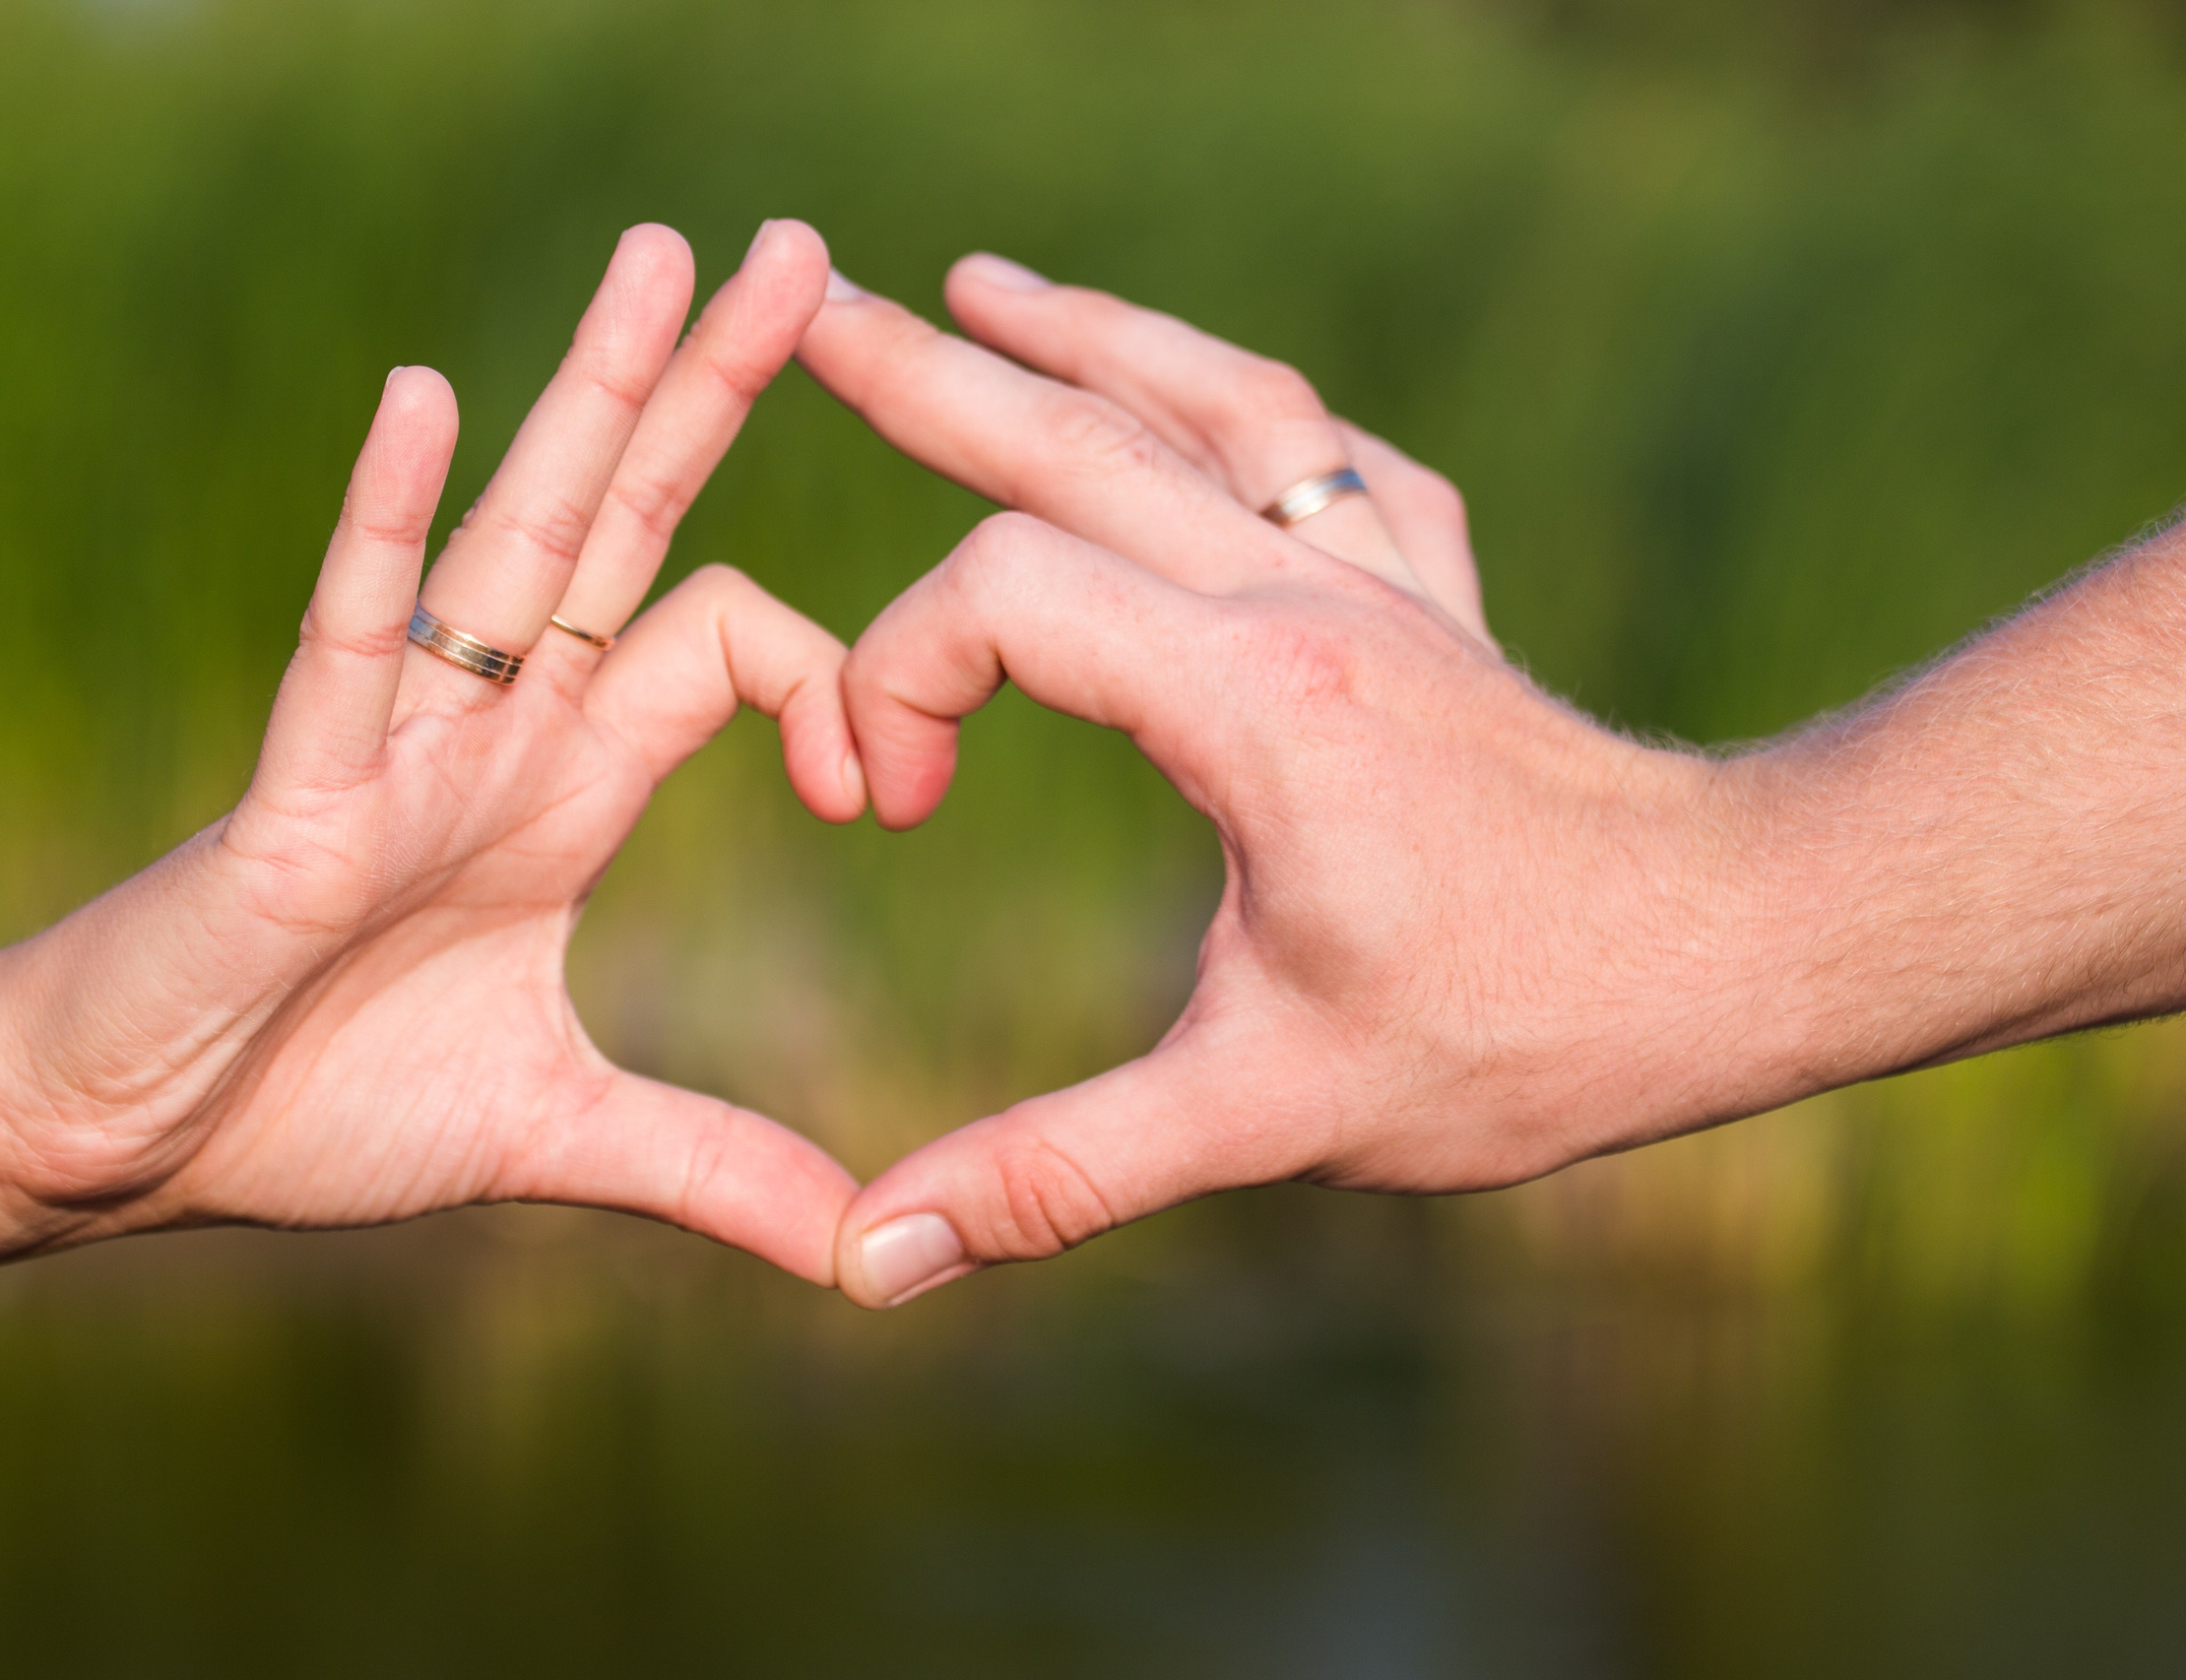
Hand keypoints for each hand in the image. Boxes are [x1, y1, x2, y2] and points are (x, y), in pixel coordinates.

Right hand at [0, 221, 863, 1282]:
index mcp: (569, 782)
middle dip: (713, 391)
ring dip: (587, 397)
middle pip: (632, 525)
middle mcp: (495, 727)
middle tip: (806, 252)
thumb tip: (858, 1245)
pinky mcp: (294, 790)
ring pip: (510, 540)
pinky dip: (382, 522)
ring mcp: (395, 740)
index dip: (833, 682)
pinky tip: (427, 400)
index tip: (876, 795)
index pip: (731, 643)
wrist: (128, 1142)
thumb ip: (708, 1162)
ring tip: (662, 254)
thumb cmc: (313, 1106)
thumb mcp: (555, 1131)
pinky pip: (347, 637)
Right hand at [799, 257, 1786, 1306]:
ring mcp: (1384, 581)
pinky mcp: (1439, 600)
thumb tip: (873, 1257)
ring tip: (979, 287)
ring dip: (1083, 339)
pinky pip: (1329, 453)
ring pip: (1208, 404)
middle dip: (929, 374)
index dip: (895, 678)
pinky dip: (1241, 409)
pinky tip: (1212, 405)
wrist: (1748, 947)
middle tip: (812, 306)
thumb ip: (1060, 1172)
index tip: (893, 803)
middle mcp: (1308, 600)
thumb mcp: (1272, 1116)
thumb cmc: (1528, 1030)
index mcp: (1249, 702)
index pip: (1005, 594)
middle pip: (1083, 435)